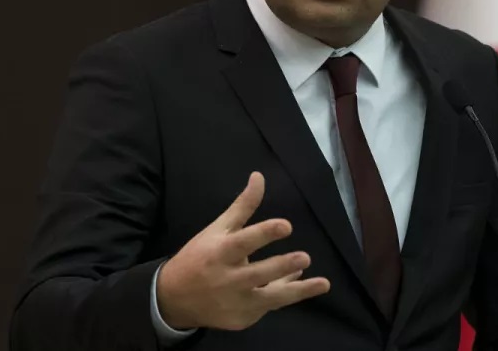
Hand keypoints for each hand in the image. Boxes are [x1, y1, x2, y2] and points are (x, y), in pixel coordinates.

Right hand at [156, 172, 330, 330]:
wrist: (173, 299)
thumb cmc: (200, 257)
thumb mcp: (217, 229)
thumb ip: (242, 206)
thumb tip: (259, 176)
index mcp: (220, 252)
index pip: (244, 242)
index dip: (265, 233)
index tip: (286, 226)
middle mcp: (227, 279)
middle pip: (257, 273)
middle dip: (282, 266)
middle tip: (305, 257)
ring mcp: (234, 302)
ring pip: (270, 298)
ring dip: (298, 291)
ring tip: (323, 284)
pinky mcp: (241, 319)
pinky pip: (268, 306)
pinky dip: (285, 295)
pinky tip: (302, 284)